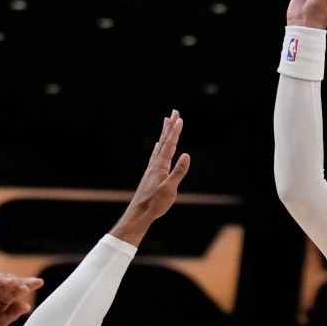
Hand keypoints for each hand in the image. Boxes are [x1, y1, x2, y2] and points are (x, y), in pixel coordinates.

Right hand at [0, 272, 40, 325]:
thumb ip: (10, 316)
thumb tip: (26, 306)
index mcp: (4, 298)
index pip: (18, 289)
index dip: (29, 284)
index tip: (39, 282)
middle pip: (9, 281)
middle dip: (18, 282)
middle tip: (25, 287)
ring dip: (4, 279)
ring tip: (12, 282)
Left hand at [110, 111, 190, 245]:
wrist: (139, 213)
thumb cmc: (155, 203)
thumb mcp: (170, 189)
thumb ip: (178, 171)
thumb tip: (187, 155)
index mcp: (160, 166)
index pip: (170, 145)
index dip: (175, 131)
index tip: (179, 118)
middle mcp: (155, 164)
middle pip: (164, 141)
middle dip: (170, 126)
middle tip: (174, 112)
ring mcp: (152, 169)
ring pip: (160, 146)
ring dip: (164, 133)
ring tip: (166, 121)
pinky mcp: (151, 174)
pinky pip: (156, 155)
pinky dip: (159, 146)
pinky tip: (159, 145)